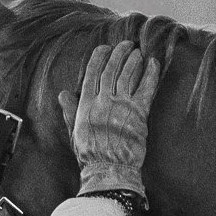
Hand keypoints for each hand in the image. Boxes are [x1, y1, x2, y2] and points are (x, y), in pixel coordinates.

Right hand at [59, 40, 160, 195]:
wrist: (109, 170)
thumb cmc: (91, 155)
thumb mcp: (75, 132)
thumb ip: (71, 111)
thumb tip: (63, 94)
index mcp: (85, 105)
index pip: (92, 74)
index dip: (99, 58)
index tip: (104, 48)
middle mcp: (102, 102)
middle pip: (111, 71)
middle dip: (119, 54)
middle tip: (126, 44)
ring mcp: (121, 106)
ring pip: (128, 75)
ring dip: (134, 60)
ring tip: (138, 51)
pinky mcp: (138, 114)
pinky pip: (146, 88)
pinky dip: (150, 74)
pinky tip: (153, 63)